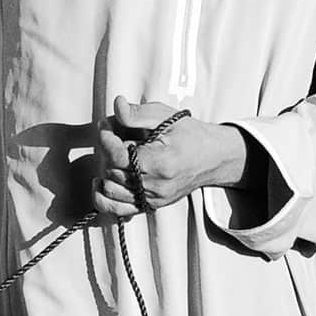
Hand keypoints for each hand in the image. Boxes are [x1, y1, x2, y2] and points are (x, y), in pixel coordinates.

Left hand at [90, 94, 245, 220]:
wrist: (213, 158)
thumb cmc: (191, 135)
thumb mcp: (167, 117)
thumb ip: (138, 113)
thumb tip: (117, 105)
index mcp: (160, 163)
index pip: (118, 156)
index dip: (106, 139)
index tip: (106, 125)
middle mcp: (156, 185)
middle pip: (113, 172)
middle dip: (107, 151)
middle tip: (111, 134)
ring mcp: (154, 199)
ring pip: (112, 191)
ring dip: (106, 171)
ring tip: (112, 155)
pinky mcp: (152, 205)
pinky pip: (120, 210)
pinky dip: (106, 198)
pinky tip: (102, 183)